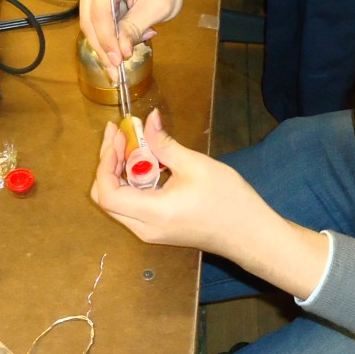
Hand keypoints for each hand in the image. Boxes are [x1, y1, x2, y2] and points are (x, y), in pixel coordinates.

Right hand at [78, 0, 231, 70]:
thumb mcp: (158, 6)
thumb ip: (135, 28)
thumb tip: (120, 53)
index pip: (100, 12)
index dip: (108, 40)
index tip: (118, 63)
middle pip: (89, 19)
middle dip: (105, 47)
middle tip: (116, 71)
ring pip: (90, 22)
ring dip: (109, 41)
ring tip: (136, 42)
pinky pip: (95, 19)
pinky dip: (110, 33)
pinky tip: (129, 37)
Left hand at [91, 109, 266, 256]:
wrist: (249, 234)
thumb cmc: (227, 200)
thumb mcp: (195, 165)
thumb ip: (165, 143)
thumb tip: (149, 119)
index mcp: (152, 213)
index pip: (107, 193)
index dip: (105, 163)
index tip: (118, 136)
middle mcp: (144, 228)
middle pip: (106, 199)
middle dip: (107, 163)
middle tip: (120, 135)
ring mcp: (150, 231)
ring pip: (117, 202)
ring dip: (118, 171)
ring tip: (130, 142)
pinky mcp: (157, 229)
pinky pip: (131, 205)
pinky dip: (130, 182)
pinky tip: (143, 160)